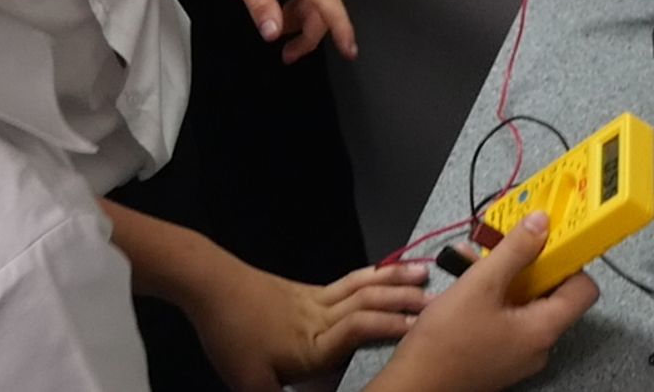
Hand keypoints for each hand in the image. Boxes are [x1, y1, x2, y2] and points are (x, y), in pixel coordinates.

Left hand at [185, 259, 433, 391]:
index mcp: (312, 343)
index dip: (391, 328)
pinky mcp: (308, 292)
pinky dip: (373, 275)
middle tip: (442, 300)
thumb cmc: (231, 334)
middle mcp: (321, 317)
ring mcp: (316, 299)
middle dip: (406, 302)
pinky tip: (384, 273)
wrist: (211, 286)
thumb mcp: (248, 382)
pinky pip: (349, 282)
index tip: (422, 329)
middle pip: (370, 303)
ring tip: (425, 272)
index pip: (359, 330)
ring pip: (364, 286)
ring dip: (396, 280)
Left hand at [203, 0, 357, 60]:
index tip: (349, 51)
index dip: (340, 27)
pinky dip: (299, 0)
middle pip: (323, 1)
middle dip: (311, 32)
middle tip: (287, 55)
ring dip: (302, 16)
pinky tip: (279, 6)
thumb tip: (275, 34)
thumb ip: (259, 1)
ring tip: (278, 30)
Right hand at [377, 214, 597, 391]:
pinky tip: (467, 282)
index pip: (584, 289)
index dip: (570, 260)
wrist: (414, 383)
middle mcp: (538, 345)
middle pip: (552, 294)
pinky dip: (493, 297)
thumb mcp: (480, 284)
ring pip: (524, 303)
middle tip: (506, 246)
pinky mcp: (500, 356)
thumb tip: (541, 224)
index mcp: (543, 329)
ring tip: (475, 261)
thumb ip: (515, 250)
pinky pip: (508, 318)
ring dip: (504, 277)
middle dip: (527, 264)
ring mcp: (519, 353)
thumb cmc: (445, 343)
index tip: (550, 241)